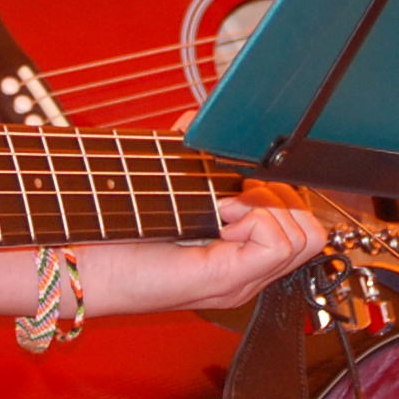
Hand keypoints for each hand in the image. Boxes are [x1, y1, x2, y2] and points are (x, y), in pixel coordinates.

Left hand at [75, 185, 330, 315]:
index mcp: (240, 252)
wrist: (87, 265)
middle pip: (311, 227)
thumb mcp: (172, 188)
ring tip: (219, 212)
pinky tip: (219, 218)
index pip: (303, 223)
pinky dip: (255, 219)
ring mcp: (243, 278)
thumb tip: (199, 120)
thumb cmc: (119, 234)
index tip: (235, 191)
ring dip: (264, 208)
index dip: (281, 195)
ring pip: (305, 234)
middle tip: (226, 203)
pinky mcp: (230, 279)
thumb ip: (195, 162)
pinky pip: (281, 242)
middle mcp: (249, 269)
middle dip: (277, 199)